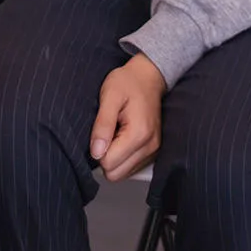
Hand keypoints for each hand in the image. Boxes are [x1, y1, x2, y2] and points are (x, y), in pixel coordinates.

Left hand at [91, 54, 166, 180]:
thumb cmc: (128, 82)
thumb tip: (96, 152)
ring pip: (123, 173)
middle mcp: (150, 146)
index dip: (98, 149)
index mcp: (139, 134)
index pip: (109, 163)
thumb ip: (102, 125)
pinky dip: (123, 157)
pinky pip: (131, 167)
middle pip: (116, 174)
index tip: (102, 129)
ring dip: (114, 157)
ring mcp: (154, 150)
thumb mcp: (109, 96)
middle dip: (105, 156)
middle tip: (107, 132)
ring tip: (116, 132)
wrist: (148, 76)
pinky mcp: (153, 151)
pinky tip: (123, 137)